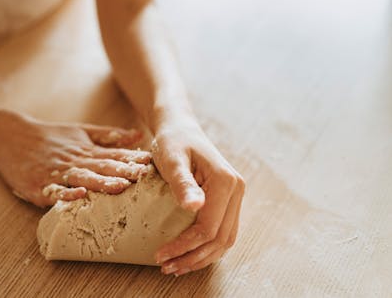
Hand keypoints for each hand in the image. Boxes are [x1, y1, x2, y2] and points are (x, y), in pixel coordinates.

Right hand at [0, 112, 151, 206]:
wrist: (9, 136)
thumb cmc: (50, 136)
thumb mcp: (81, 131)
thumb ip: (109, 135)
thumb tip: (139, 134)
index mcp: (86, 150)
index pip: (113, 155)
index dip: (133, 160)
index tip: (153, 163)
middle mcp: (73, 161)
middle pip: (102, 167)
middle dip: (125, 172)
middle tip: (145, 177)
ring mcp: (56, 174)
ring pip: (82, 178)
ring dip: (102, 183)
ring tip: (121, 187)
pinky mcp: (38, 187)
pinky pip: (54, 192)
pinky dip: (66, 195)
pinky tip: (79, 196)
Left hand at [152, 115, 244, 275]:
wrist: (181, 129)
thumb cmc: (173, 142)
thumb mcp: (172, 159)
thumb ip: (183, 183)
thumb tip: (195, 206)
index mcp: (225, 182)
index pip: (208, 227)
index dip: (185, 246)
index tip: (161, 255)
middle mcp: (236, 190)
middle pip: (220, 238)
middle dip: (193, 257)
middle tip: (167, 267)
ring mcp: (235, 196)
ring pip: (225, 239)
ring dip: (202, 257)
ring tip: (176, 267)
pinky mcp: (228, 200)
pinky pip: (223, 231)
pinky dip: (207, 247)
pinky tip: (189, 254)